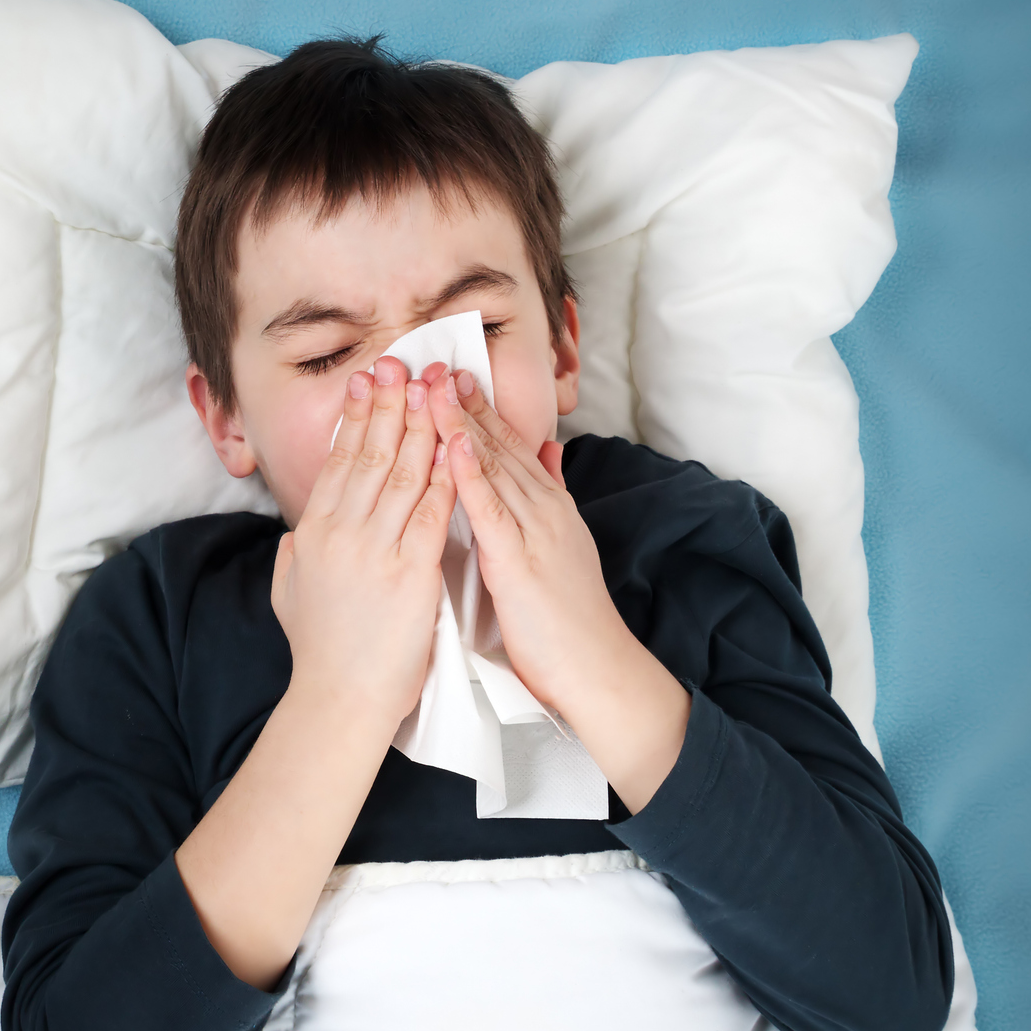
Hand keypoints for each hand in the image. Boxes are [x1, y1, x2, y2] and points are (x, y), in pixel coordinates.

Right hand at [274, 354, 456, 730]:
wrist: (339, 699)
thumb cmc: (319, 652)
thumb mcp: (288, 593)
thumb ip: (293, 556)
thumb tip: (295, 533)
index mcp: (314, 532)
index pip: (339, 461)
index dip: (357, 417)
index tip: (370, 382)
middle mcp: (341, 532)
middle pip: (369, 454)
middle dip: (388, 404)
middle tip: (401, 362)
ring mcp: (374, 550)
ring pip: (401, 473)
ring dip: (419, 425)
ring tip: (430, 388)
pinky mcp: (410, 572)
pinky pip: (431, 511)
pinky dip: (444, 475)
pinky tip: (456, 446)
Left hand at [428, 369, 689, 810]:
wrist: (597, 670)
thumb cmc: (566, 619)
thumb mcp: (561, 547)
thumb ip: (551, 497)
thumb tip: (550, 452)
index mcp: (547, 509)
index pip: (508, 448)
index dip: (478, 409)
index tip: (448, 375)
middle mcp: (544, 510)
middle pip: (500, 446)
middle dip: (465, 402)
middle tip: (433, 361)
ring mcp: (536, 532)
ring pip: (495, 467)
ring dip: (463, 423)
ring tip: (433, 385)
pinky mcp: (523, 562)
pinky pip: (493, 511)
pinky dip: (472, 475)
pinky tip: (452, 445)